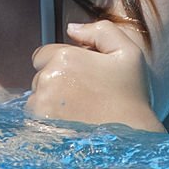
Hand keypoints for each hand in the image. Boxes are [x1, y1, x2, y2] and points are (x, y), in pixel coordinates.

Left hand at [27, 20, 164, 131]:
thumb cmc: (131, 96)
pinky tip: (71, 125)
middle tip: (83, 95)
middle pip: (39, 76)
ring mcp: (42, 106)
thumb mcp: (127, 52)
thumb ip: (100, 31)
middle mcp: (47, 80)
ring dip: (50, 103)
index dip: (61, 64)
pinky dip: (48, 122)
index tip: (79, 76)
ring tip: (78, 112)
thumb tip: (71, 28)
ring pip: (36, 98)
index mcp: (64, 57)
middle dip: (55, 82)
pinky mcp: (41, 128)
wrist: (133, 140)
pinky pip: (35, 120)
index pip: (43, 54)